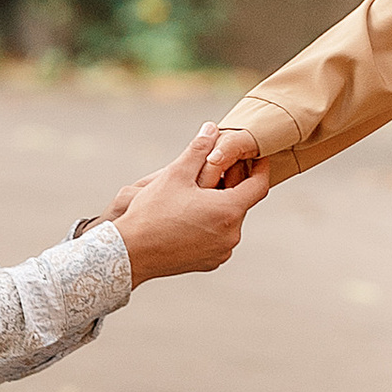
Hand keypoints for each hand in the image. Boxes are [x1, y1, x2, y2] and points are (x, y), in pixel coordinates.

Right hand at [114, 130, 271, 284]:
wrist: (131, 253)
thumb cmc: (152, 212)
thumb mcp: (176, 174)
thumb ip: (198, 149)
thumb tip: (211, 128)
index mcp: (228, 211)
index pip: (259, 186)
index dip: (260, 168)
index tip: (257, 157)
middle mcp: (231, 234)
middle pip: (241, 203)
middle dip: (233, 185)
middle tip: (218, 169)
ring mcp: (221, 252)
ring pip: (229, 221)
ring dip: (221, 206)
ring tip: (200, 193)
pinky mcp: (209, 263)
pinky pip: (218, 238)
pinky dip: (212, 225)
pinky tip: (191, 216)